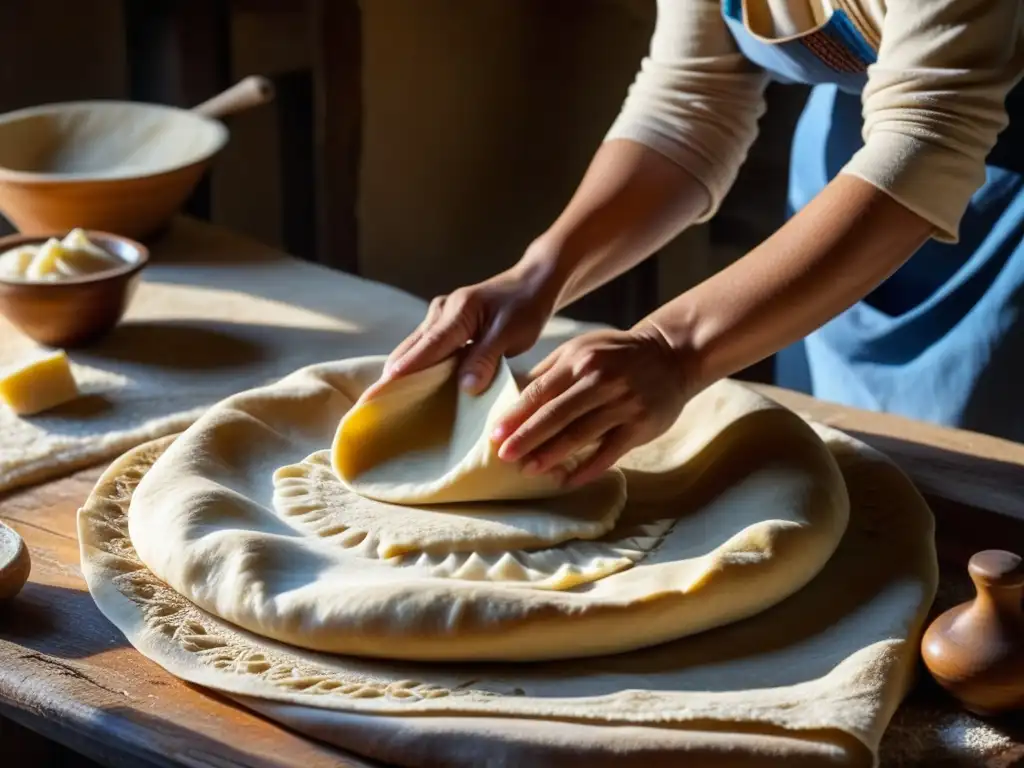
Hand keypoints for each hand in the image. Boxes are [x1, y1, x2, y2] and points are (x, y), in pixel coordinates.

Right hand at [376, 261, 560, 395]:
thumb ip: (487, 358)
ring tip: (384, 404)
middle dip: (391, 377)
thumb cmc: (525, 307)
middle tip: (372, 406)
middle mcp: (441, 312)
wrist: (531, 284)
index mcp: (457, 312)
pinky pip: (423, 350)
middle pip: (410, 349)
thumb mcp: (512, 333)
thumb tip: (465, 386)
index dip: (404, 370)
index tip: (382, 389)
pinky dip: (415, 369)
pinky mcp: (442, 326)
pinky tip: (408, 391)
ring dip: (401, 375)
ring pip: (413, 350)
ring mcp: (438, 318)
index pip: (427, 347)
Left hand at [491, 323, 691, 487]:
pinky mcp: (640, 425)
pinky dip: (587, 468)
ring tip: (529, 470)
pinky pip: (609, 452)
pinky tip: (568, 480)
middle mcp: (599, 380)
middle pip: (556, 414)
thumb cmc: (616, 354)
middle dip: (527, 437)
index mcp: (579, 360)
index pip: (540, 391)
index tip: (495, 434)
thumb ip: (549, 371)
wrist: (670, 355)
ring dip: (552, 455)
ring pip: (580, 434)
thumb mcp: (582, 349)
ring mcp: (622, 403)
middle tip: (504, 456)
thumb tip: (511, 394)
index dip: (516, 415)